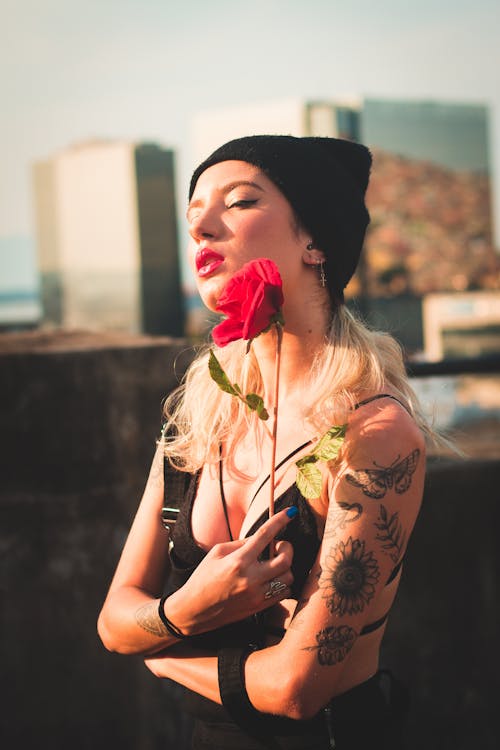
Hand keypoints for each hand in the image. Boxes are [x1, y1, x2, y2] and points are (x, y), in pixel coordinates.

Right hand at [165, 507, 296, 634]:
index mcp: (238, 561)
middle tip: (279, 545)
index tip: (291, 512)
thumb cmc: (203, 577)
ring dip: (285, 567)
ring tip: (273, 564)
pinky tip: (272, 578)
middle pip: (285, 559)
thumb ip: (241, 543)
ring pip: (288, 578)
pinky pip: (284, 593)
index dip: (280, 520)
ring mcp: (257, 595)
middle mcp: (250, 578)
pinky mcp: (259, 608)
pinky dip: (283, 583)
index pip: (265, 535)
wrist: (194, 610)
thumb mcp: (217, 553)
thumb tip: (263, 536)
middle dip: (287, 548)